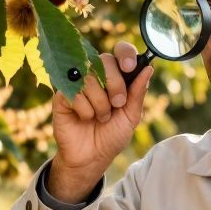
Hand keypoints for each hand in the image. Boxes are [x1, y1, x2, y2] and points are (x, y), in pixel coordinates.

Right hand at [48, 41, 151, 202]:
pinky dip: (84, 111)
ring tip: (100, 117)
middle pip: (104, 60)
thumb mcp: (131, 116)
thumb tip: (148, 67)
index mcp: (115, 75)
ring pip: (90, 78)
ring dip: (100, 104)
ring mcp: (76, 83)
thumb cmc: (111, 135)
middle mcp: (95, 75)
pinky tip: (83, 118)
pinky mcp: (61, 95)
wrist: (92, 158)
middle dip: (115, 84)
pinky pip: (75, 93)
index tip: (129, 67)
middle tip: (117, 104)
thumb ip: (138, 93)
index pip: (119, 51)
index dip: (125, 54)